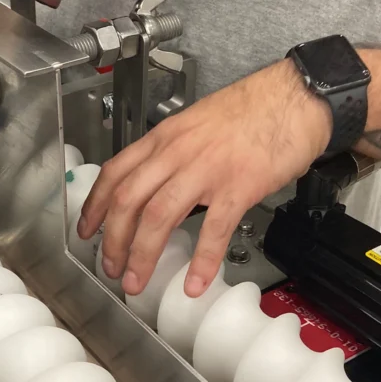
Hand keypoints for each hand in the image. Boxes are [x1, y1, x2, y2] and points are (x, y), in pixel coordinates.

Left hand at [78, 60, 332, 297]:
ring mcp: (207, 170)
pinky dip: (202, 261)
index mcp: (165, 138)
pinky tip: (196, 283)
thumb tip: (156, 184)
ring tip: (136, 281)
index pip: (115, 172)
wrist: (294, 98)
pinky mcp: (239, 187)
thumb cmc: (251, 110)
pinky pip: (214, 230)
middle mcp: (178, 153)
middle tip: (110, 266)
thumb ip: (172, 153)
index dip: (95, 206)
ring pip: (159, 217)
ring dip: (142, 255)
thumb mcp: (196, 124)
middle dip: (113, 240)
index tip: (87, 230)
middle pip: (129, 200)